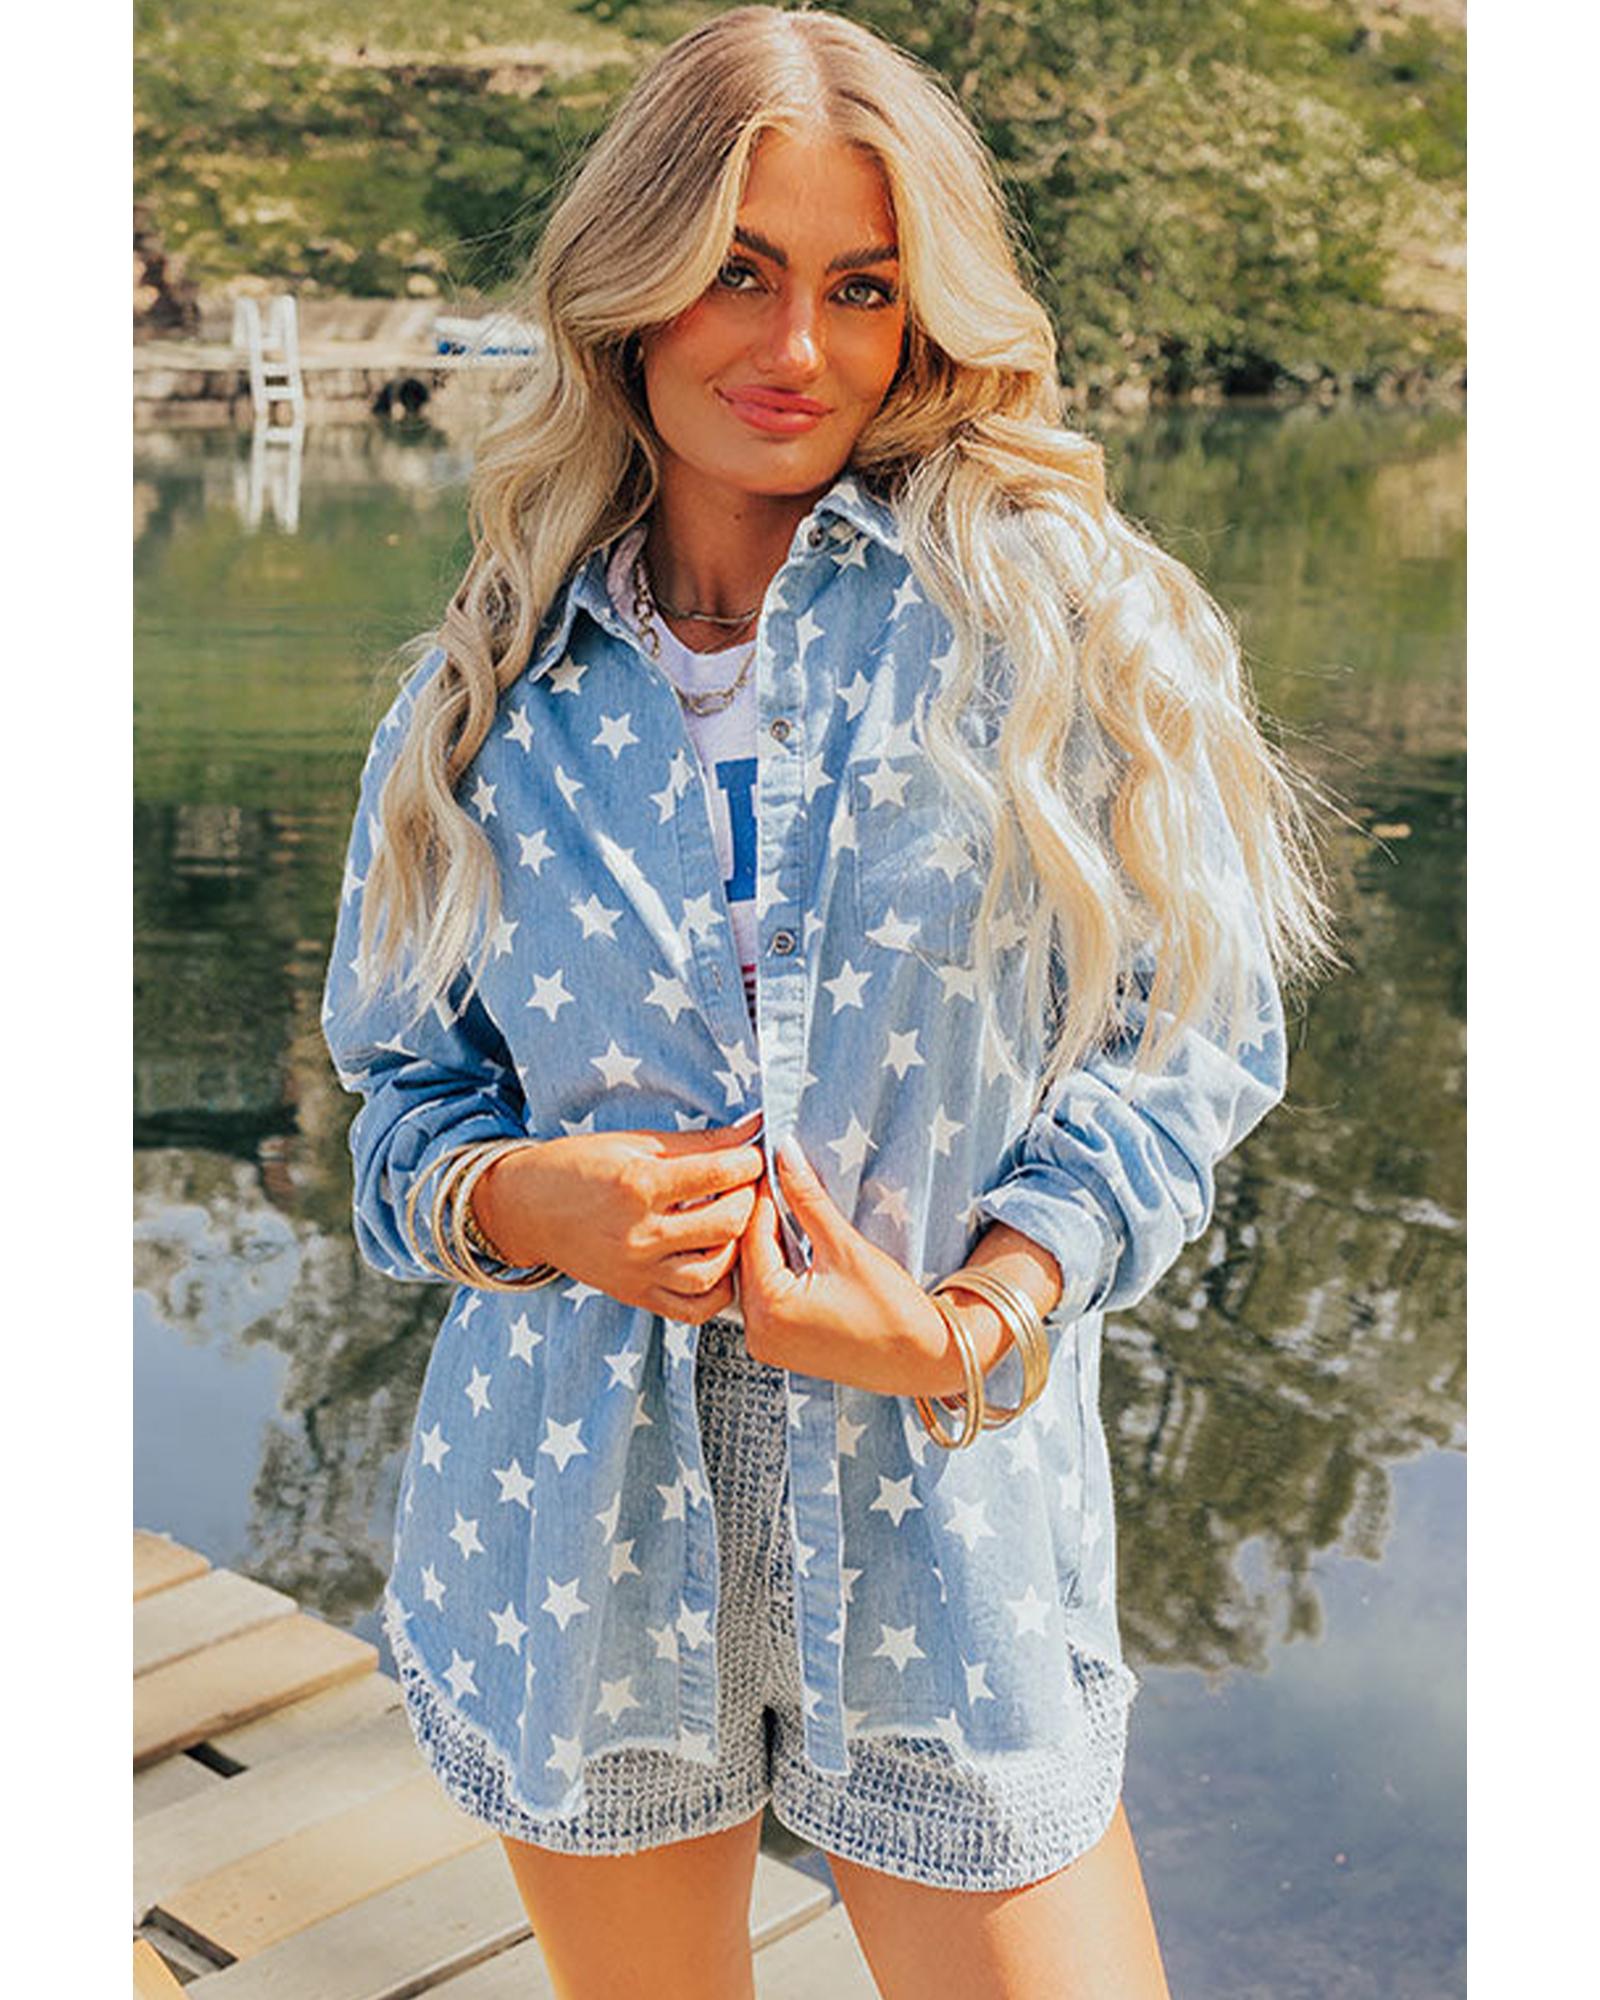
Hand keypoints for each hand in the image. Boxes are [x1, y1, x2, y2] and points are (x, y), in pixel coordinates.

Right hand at [472, 1111, 765, 1321]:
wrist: (524, 1209)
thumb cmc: (576, 1168)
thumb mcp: (635, 1142)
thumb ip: (697, 1143)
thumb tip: (749, 1133)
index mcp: (638, 1185)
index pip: (717, 1174)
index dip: (749, 1161)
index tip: (753, 1155)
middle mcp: (639, 1233)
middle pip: (725, 1224)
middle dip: (748, 1200)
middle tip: (747, 1187)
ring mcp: (637, 1270)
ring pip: (713, 1272)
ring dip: (736, 1246)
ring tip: (732, 1224)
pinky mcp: (635, 1294)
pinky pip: (691, 1309)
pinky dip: (716, 1291)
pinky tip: (718, 1265)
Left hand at [736, 1134, 987, 1398]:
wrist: (923, 1359)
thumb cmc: (893, 1312)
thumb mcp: (846, 1247)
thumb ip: (808, 1199)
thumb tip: (786, 1154)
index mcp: (769, 1309)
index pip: (752, 1235)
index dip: (763, 1194)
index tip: (770, 1161)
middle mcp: (758, 1333)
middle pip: (748, 1256)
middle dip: (763, 1217)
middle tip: (779, 1177)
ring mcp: (767, 1344)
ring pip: (755, 1274)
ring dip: (770, 1241)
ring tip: (790, 1205)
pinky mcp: (780, 1347)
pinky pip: (766, 1296)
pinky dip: (777, 1267)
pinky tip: (795, 1243)